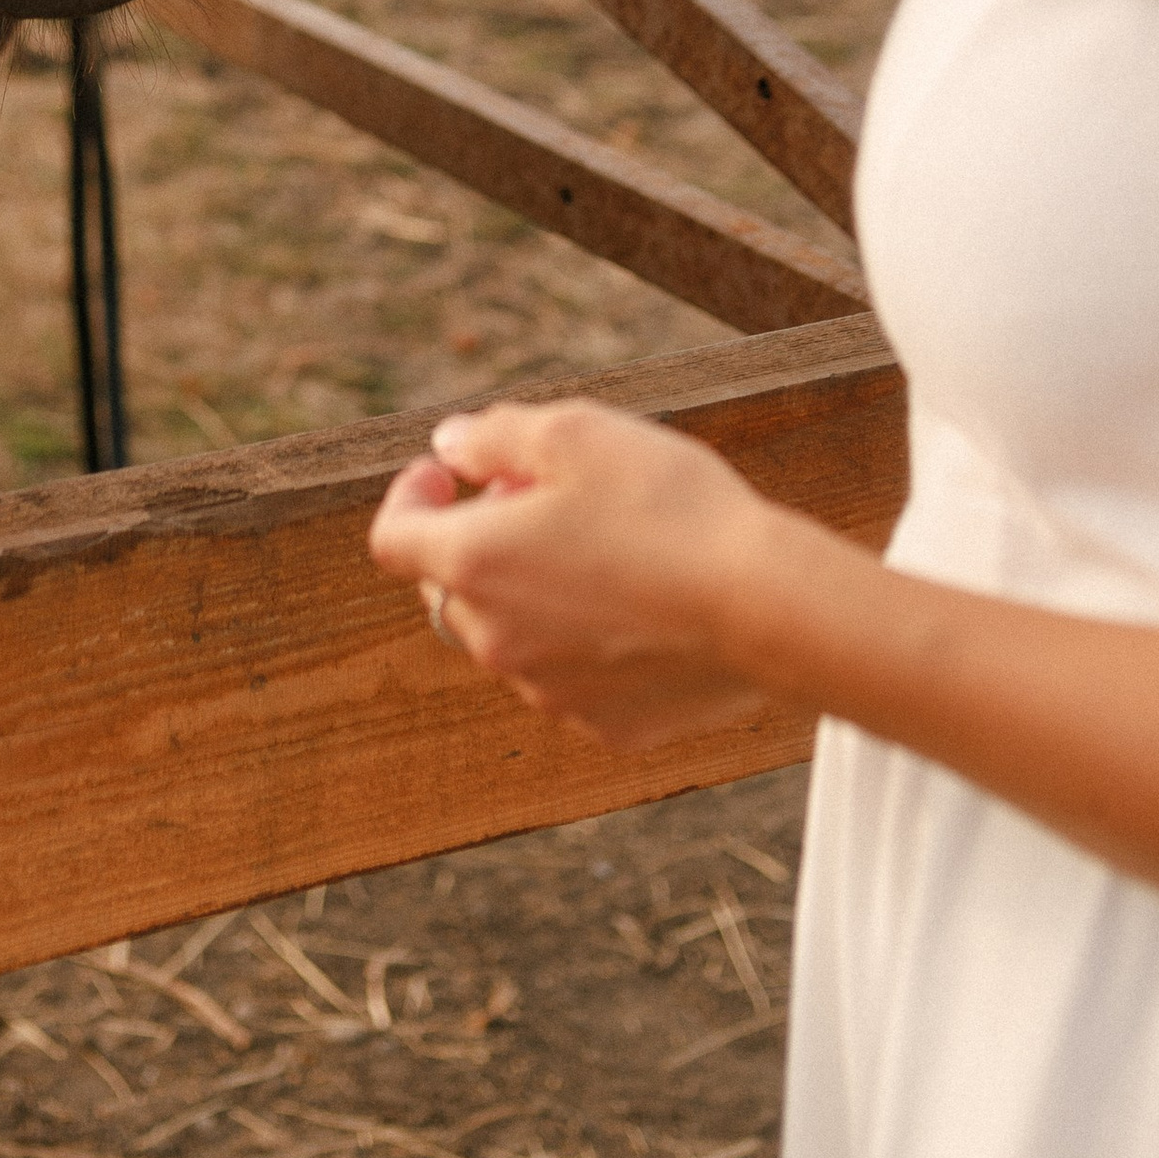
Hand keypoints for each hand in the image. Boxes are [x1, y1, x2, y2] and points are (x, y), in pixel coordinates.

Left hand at [367, 398, 789, 751]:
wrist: (766, 607)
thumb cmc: (669, 507)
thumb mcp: (575, 432)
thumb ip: (494, 436)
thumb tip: (450, 447)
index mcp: (474, 565)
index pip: (392, 538)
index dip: (410, 497)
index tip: (448, 474)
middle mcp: (497, 641)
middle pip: (451, 588)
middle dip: (479, 538)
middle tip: (541, 496)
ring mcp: (550, 692)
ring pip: (512, 634)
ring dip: (532, 591)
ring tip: (604, 545)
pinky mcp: (608, 725)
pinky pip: (571, 675)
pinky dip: (584, 639)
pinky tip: (643, 602)